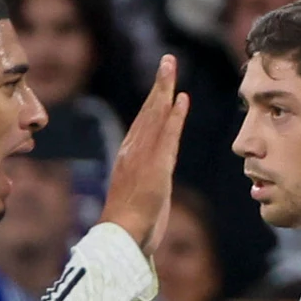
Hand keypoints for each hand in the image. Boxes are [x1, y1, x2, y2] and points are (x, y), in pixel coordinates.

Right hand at [100, 56, 189, 256]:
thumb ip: (146, 183)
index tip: (164, 84)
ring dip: (164, 90)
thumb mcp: (139, 199)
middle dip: (159, 85)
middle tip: (167, 61)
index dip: (154, 101)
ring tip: (170, 68)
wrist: (121, 238)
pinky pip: (166, 135)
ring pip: (155, 116)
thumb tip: (150, 184)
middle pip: (148, 112)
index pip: (144, 123)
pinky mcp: (154, 167)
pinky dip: (173, 116)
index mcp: (129, 158)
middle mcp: (134, 152)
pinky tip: (180, 99)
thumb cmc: (129, 226)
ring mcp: (143, 157)